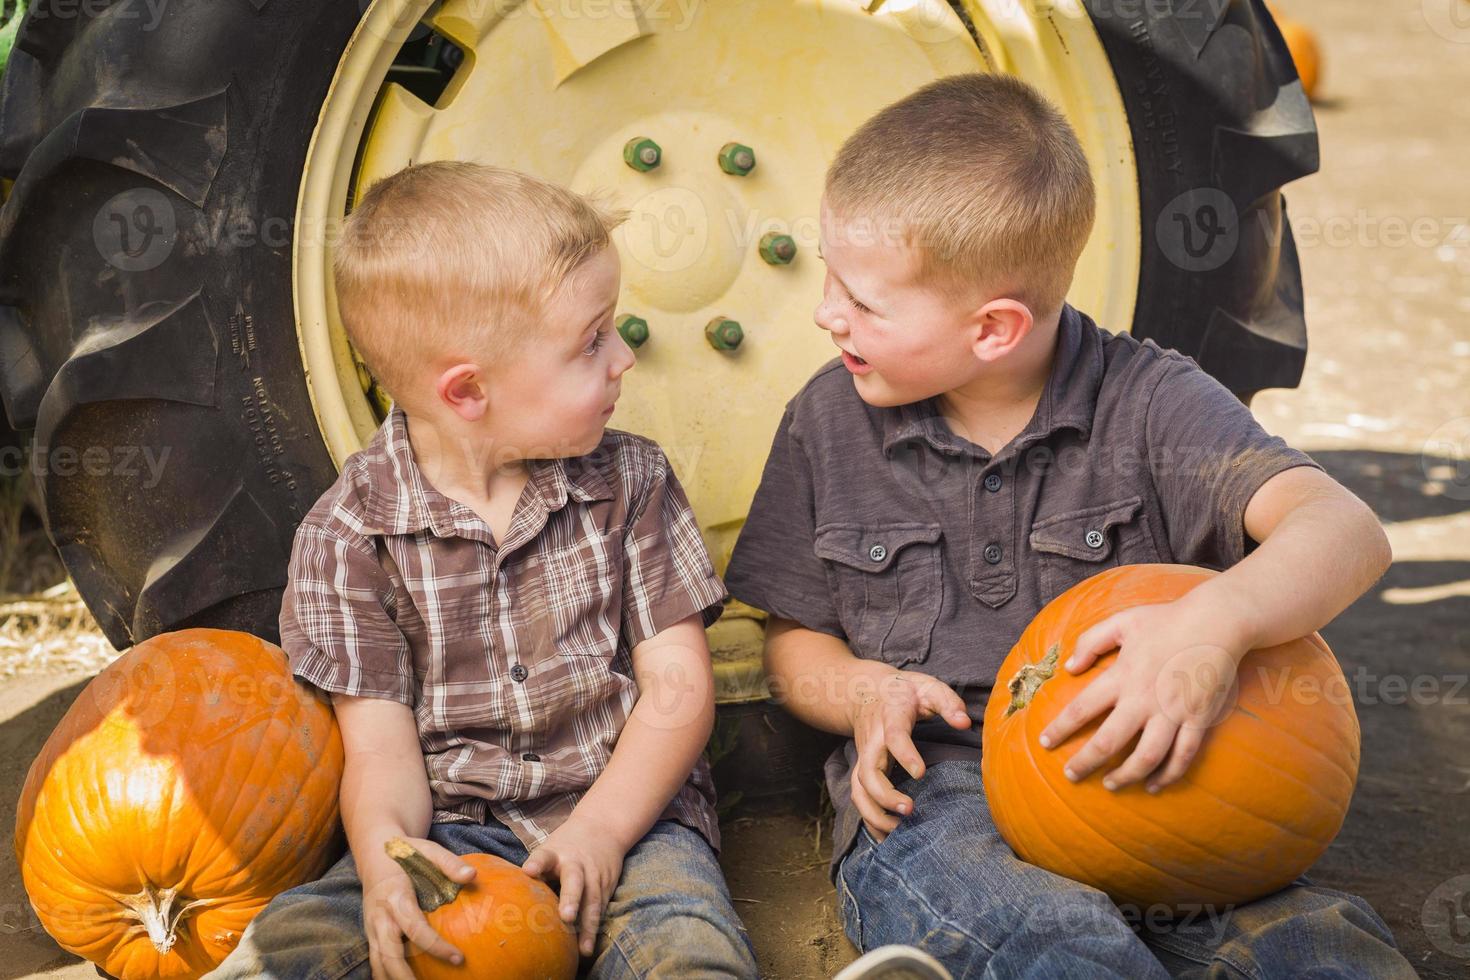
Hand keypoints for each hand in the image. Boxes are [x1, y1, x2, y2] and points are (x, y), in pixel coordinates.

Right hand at [359, 836, 475, 979]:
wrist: (374, 852)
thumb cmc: (406, 852)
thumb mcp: (428, 850)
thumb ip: (449, 863)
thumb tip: (472, 876)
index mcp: (395, 897)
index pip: (415, 929)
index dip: (436, 946)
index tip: (459, 958)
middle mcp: (379, 917)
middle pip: (388, 955)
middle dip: (405, 977)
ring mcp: (372, 927)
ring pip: (377, 963)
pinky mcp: (371, 934)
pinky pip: (376, 960)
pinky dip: (386, 975)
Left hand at [520, 815, 625, 956]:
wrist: (603, 825)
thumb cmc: (567, 844)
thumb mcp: (550, 849)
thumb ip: (536, 871)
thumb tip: (511, 899)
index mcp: (556, 853)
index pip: (544, 857)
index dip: (537, 864)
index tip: (529, 871)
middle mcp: (576, 864)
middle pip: (574, 881)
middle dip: (571, 899)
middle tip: (566, 916)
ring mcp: (594, 876)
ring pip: (592, 901)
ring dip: (588, 926)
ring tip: (583, 948)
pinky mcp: (607, 886)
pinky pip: (600, 909)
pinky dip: (594, 928)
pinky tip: (588, 946)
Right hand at [848, 668, 971, 842]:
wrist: (864, 691)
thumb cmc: (903, 692)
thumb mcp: (928, 687)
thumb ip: (948, 702)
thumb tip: (964, 723)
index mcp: (890, 717)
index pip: (894, 737)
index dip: (904, 755)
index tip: (921, 773)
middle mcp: (872, 741)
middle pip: (867, 771)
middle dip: (885, 795)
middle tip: (910, 810)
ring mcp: (864, 757)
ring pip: (858, 789)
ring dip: (874, 813)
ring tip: (898, 831)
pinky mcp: (863, 770)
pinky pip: (860, 798)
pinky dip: (869, 820)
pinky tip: (886, 838)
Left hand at [1037, 595, 1248, 792]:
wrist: (1217, 622)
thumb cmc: (1166, 619)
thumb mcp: (1121, 622)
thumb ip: (1090, 641)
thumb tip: (1070, 668)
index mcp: (1121, 676)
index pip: (1081, 709)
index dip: (1060, 728)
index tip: (1045, 743)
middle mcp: (1143, 699)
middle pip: (1108, 742)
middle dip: (1085, 762)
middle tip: (1070, 775)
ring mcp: (1173, 713)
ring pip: (1146, 758)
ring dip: (1126, 777)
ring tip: (1110, 785)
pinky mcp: (1198, 720)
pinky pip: (1183, 756)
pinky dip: (1168, 775)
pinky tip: (1154, 785)